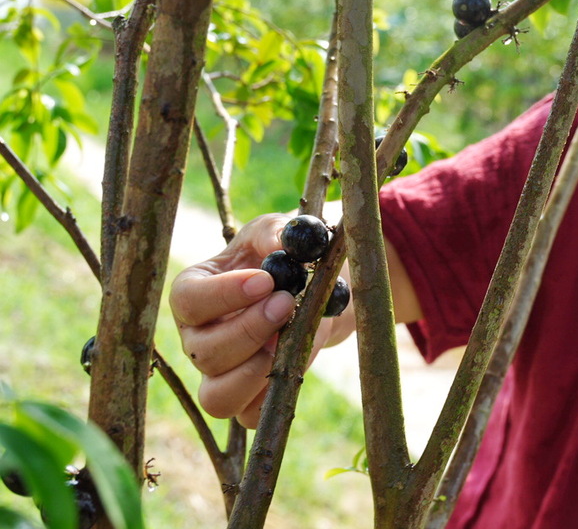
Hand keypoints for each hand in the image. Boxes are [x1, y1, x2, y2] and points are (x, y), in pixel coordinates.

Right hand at [170, 214, 338, 427]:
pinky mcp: (246, 400)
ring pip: (217, 396)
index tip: (265, 281)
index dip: (223, 294)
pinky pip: (248, 417)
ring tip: (288, 341)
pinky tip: (293, 362)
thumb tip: (282, 241)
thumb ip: (276, 233)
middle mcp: (197, 338)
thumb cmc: (283, 258)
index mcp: (194, 294)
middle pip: (203, 351)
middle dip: (249, 330)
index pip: (187, 300)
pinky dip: (272, 396)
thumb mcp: (277, 233)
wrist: (316, 290)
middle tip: (287, 303)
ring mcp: (218, 373)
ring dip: (256, 371)